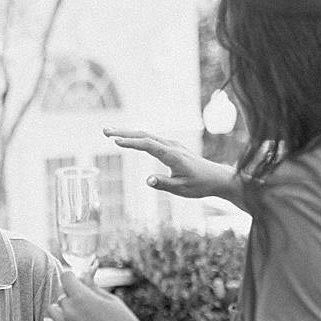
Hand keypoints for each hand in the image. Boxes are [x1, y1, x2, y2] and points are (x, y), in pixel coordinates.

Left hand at [45, 270, 156, 320]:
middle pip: (61, 295)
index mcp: (83, 298)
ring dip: (61, 309)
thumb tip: (83, 275)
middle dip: (71, 295)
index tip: (79, 281)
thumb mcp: (111, 300)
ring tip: (74, 312)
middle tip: (86, 300)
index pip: (66, 277)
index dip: (72, 277)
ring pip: (52, 311)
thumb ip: (93, 287)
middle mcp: (71, 312)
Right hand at [103, 126, 239, 201]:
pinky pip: (151, 139)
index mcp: (173, 155)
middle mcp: (171, 146)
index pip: (148, 145)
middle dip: (123, 132)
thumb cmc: (200, 185)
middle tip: (104, 130)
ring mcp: (172, 145)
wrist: (216, 177)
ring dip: (128, 132)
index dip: (131, 143)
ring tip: (109, 132)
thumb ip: (164, 184)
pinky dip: (137, 136)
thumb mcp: (182, 189)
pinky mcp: (171, 147)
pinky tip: (127, 138)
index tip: (115, 141)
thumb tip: (148, 180)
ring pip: (146, 135)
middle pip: (144, 135)